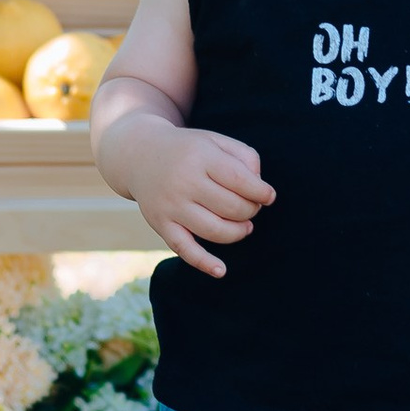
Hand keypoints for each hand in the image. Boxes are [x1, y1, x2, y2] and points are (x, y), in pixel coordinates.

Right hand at [124, 121, 272, 279]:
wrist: (140, 156)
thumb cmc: (189, 150)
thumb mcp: (216, 140)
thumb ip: (244, 156)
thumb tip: (259, 186)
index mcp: (200, 156)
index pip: (240, 180)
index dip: (260, 192)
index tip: (269, 196)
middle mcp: (183, 181)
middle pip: (231, 207)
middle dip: (250, 210)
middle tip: (252, 207)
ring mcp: (170, 205)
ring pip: (214, 230)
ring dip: (238, 232)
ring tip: (245, 226)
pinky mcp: (160, 224)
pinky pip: (184, 249)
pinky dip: (203, 262)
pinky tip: (221, 270)